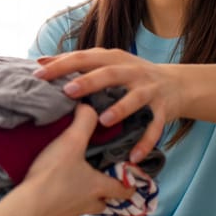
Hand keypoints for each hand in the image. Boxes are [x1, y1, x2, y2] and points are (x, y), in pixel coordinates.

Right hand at [7, 105, 135, 215]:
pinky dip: (56, 211)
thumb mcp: (70, 142)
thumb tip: (90, 108)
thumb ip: (84, 122)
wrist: (26, 207)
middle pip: (102, 204)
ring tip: (66, 189)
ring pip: (80, 211)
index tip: (130, 183)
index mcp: (97, 187)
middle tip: (93, 183)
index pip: (123, 189)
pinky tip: (46, 201)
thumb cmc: (52, 174)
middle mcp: (87, 206)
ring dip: (77, 202)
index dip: (129, 185)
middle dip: (101, 195)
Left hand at [34, 49, 183, 162]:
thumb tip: (41, 61)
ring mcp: (149, 90)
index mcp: (114, 59)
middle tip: (68, 91)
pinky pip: (155, 127)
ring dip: (120, 109)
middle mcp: (132, 71)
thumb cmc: (131, 76)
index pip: (84, 58)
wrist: (177, 84)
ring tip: (103, 121)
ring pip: (135, 98)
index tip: (39, 74)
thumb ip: (77, 63)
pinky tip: (133, 156)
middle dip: (89, 81)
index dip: (62, 65)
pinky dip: (145, 142)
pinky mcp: (163, 110)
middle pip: (109, 74)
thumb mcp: (107, 64)